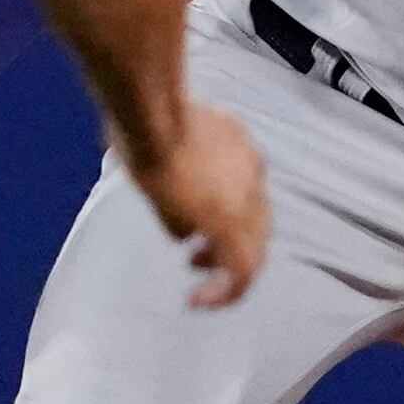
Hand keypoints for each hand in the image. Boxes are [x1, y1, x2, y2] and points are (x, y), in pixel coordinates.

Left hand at [127, 105, 268, 307]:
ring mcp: (250, 161)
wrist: (151, 103)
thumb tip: (188, 234)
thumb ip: (180, 227)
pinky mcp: (241, 136)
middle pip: (256, 241)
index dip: (224, 295)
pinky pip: (244, 173)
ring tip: (198, 222)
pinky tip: (201, 179)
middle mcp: (251, 192)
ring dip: (232, 224)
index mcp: (230, 218)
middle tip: (196, 263)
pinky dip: (229, 190)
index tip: (194, 299)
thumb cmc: (146, 159)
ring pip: (255, 206)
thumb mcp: (157, 206)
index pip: (244, 272)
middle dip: (229, 259)